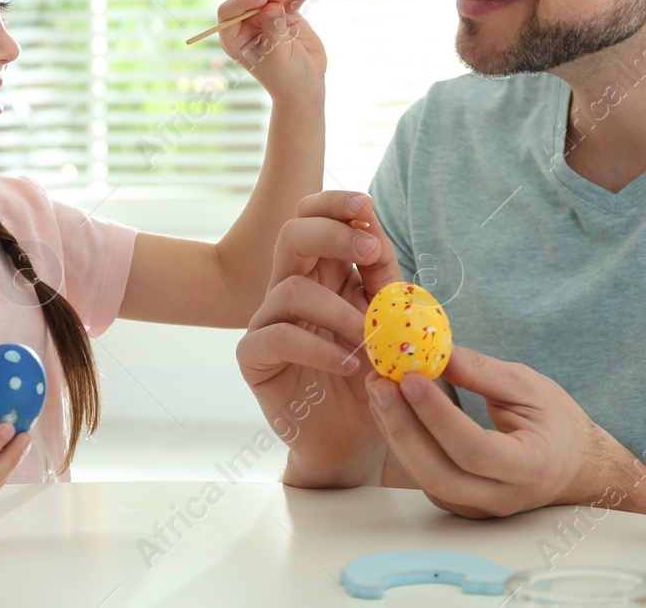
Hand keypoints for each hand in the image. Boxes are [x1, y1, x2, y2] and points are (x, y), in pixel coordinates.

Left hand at [215, 0, 325, 101]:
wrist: (307, 83)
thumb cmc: (286, 76)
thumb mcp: (277, 54)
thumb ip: (273, 28)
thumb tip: (271, 5)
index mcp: (235, 38)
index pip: (228, 12)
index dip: (242, 2)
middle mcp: (247, 25)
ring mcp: (266, 17)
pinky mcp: (285, 14)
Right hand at [236, 190, 401, 485]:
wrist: (354, 441)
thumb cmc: (373, 380)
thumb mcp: (390, 327)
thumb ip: (386, 285)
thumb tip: (376, 234)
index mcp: (322, 272)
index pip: (313, 217)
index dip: (334, 205)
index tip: (367, 207)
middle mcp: (289, 288)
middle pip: (292, 235)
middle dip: (331, 233)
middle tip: (370, 250)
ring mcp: (268, 321)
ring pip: (290, 288)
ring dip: (339, 310)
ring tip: (372, 340)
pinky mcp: (255, 358)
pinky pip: (276, 338)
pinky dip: (318, 349)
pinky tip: (350, 365)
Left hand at [366, 347, 645, 518]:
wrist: (572, 465)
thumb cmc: (555, 422)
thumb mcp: (528, 387)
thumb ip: (483, 373)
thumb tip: (437, 350)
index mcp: (529, 467)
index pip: (473, 448)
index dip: (437, 415)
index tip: (410, 377)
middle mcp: (501, 497)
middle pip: (439, 473)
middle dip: (403, 427)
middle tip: (378, 383)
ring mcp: (477, 507)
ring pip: (425, 477)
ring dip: (395, 432)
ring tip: (377, 387)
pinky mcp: (458, 504)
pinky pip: (423, 475)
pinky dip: (403, 441)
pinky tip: (390, 408)